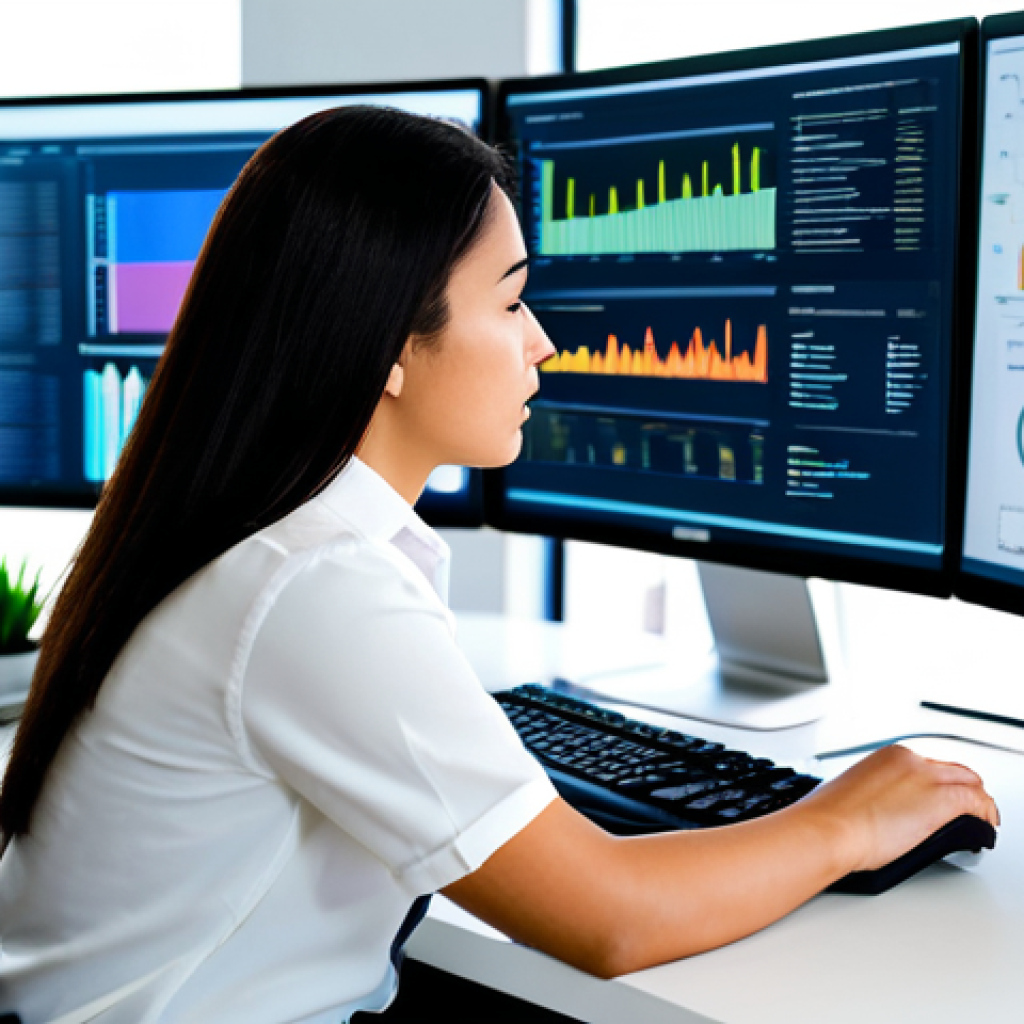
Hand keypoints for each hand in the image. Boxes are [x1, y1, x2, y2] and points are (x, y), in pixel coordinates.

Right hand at [798, 744, 999, 873]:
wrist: (828, 829)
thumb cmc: (830, 817)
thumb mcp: (853, 792)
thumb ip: (875, 792)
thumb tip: (881, 808)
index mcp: (888, 756)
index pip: (929, 765)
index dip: (938, 784)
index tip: (937, 799)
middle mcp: (911, 760)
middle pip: (954, 771)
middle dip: (962, 790)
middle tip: (965, 811)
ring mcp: (928, 778)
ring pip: (971, 784)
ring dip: (977, 803)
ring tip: (976, 822)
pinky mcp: (942, 800)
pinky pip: (979, 804)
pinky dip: (985, 816)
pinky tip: (980, 831)